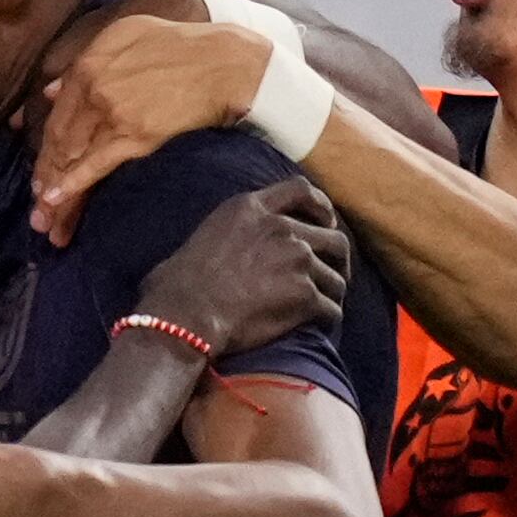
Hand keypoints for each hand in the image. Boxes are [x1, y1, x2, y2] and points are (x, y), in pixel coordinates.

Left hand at [30, 13, 271, 245]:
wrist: (226, 62)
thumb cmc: (182, 46)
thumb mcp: (127, 36)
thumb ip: (85, 61)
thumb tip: (52, 92)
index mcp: (88, 64)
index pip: (57, 115)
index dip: (45, 148)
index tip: (40, 172)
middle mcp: (93, 89)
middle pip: (59, 140)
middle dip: (44, 177)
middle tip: (36, 212)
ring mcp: (112, 113)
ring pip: (72, 157)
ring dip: (55, 192)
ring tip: (44, 222)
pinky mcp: (135, 135)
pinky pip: (96, 164)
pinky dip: (72, 185)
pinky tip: (56, 202)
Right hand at [137, 178, 349, 358]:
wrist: (185, 313)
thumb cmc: (178, 283)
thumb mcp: (203, 236)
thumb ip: (228, 232)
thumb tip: (222, 249)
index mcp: (251, 208)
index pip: (301, 190)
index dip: (321, 207)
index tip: (327, 222)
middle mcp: (281, 228)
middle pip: (333, 238)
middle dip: (338, 258)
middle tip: (332, 272)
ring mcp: (298, 260)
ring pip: (336, 278)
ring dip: (332, 292)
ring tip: (324, 306)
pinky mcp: (305, 294)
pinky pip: (331, 309)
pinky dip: (328, 318)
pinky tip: (319, 326)